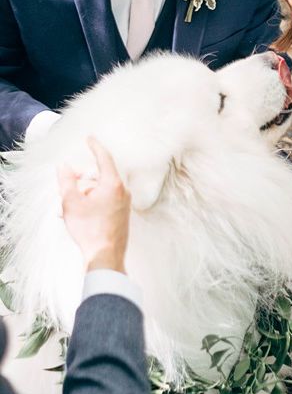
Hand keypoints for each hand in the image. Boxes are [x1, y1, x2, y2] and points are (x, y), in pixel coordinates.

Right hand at [57, 137, 130, 272]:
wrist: (106, 255)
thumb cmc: (89, 229)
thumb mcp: (71, 202)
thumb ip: (66, 181)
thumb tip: (64, 167)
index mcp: (113, 184)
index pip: (104, 158)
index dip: (95, 146)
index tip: (89, 138)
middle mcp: (123, 191)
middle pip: (101, 175)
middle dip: (83, 177)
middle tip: (68, 182)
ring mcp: (125, 202)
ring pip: (102, 189)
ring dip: (84, 193)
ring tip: (68, 206)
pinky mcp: (123, 213)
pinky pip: (106, 200)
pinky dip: (91, 201)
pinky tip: (77, 213)